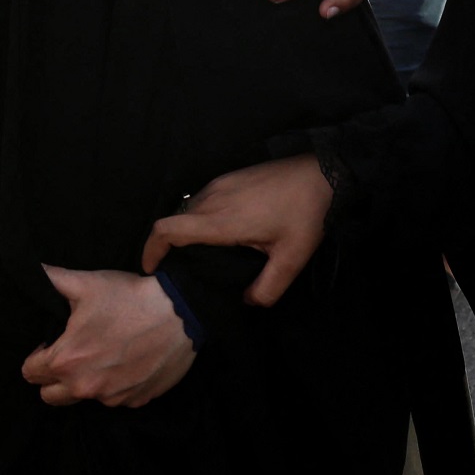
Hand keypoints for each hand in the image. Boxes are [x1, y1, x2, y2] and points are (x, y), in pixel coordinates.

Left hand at [20, 267, 195, 407]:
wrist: (181, 312)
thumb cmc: (131, 297)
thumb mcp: (87, 283)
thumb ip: (51, 279)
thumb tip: (31, 269)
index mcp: (66, 361)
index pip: (30, 373)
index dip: (37, 355)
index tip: (52, 343)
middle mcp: (85, 386)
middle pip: (50, 395)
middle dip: (53, 378)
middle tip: (71, 354)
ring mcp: (113, 398)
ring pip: (85, 398)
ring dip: (86, 382)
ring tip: (103, 355)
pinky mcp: (136, 400)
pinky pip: (116, 398)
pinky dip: (116, 385)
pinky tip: (127, 361)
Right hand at [143, 155, 330, 306]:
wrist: (324, 172)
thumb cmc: (306, 214)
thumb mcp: (292, 260)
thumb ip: (267, 289)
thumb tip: (247, 302)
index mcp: (221, 220)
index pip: (168, 229)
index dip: (151, 249)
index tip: (151, 269)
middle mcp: (214, 199)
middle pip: (173, 220)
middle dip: (166, 245)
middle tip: (176, 271)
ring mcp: (221, 183)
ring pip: (187, 208)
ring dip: (182, 230)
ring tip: (196, 255)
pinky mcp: (230, 176)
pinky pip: (201, 198)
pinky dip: (197, 217)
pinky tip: (218, 232)